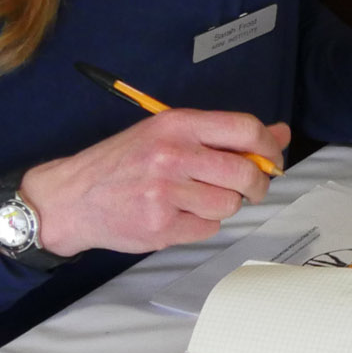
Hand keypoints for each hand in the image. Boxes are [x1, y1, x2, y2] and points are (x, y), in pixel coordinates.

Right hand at [0, 108, 285, 257]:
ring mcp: (166, 192)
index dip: (270, 147)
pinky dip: (201, 224)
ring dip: (223, 206)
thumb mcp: (168, 134)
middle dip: (257, 185)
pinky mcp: (161, 225)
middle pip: (245, 173)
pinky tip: (177, 215)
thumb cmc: (123, 164)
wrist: (71, 198)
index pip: (245, 128)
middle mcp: (172, 154)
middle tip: (249, 189)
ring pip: (230, 204)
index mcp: (177, 125)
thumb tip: (280, 133)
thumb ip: (223, 135)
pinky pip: (208, 228)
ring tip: (195, 199)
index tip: (273, 160)